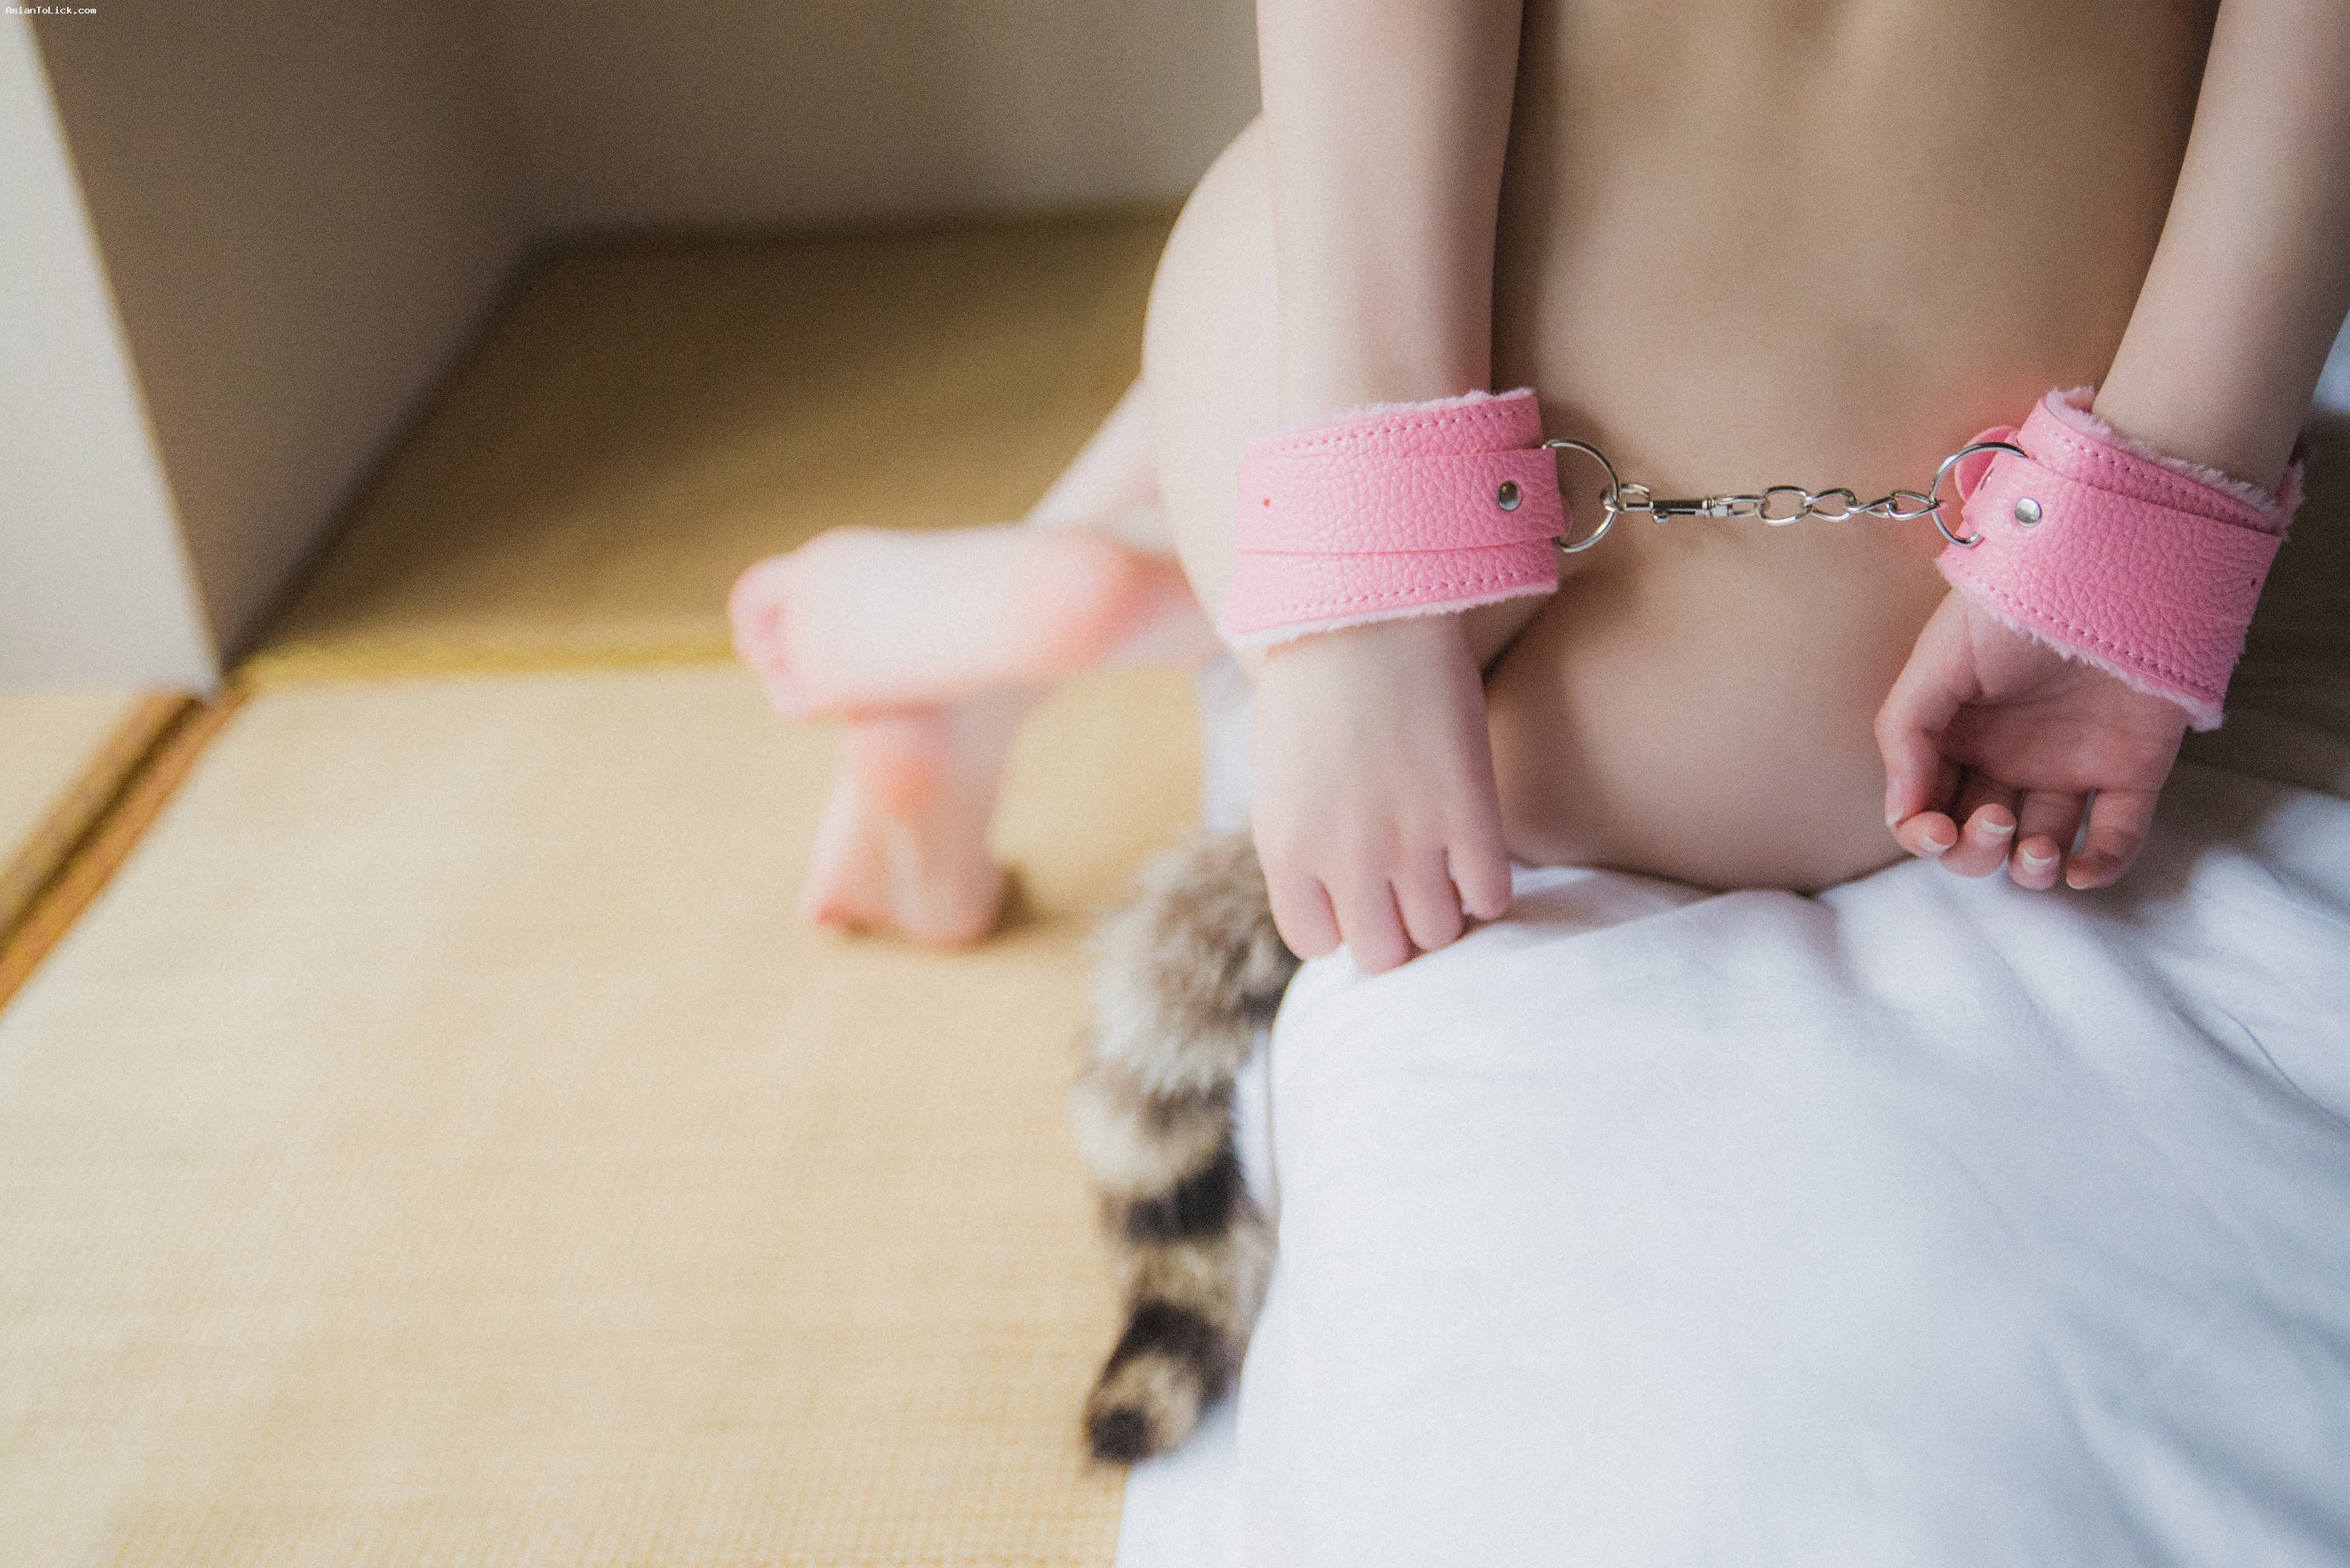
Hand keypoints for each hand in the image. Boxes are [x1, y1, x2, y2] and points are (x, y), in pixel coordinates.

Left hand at [1250, 617, 1513, 971]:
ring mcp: (1409, 841)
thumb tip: (1338, 894)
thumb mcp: (1282, 775)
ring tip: (1443, 871)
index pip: (1316, 942)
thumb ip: (1303, 842)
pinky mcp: (1468, 815)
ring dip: (1445, 910)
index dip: (1340, 921)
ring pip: (1439, 934)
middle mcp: (1343, 858)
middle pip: (1383, 954)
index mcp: (1285, 847)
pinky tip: (1477, 854)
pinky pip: (1490, 896)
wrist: (1366, 613)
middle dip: (1395, 928)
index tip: (1354, 890)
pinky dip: (1487, 888)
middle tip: (1406, 889)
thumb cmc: (1315, 685)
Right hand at [1875, 590, 2189, 890]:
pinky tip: (2082, 869)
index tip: (1934, 830)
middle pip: (1978, 838)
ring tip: (2037, 850)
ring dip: (2030, 869)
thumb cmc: (2009, 609)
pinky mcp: (2131, 771)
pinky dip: (2102, 866)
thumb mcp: (1936, 661)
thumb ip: (1905, 734)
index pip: (1926, 809)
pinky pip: (2117, 836)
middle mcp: (2008, 760)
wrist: (2103, 571)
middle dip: (1976, 850)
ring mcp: (2070, 768)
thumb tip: (1902, 812)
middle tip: (1995, 820)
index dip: (1922, 833)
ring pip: (2042, 848)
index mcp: (1956, 738)